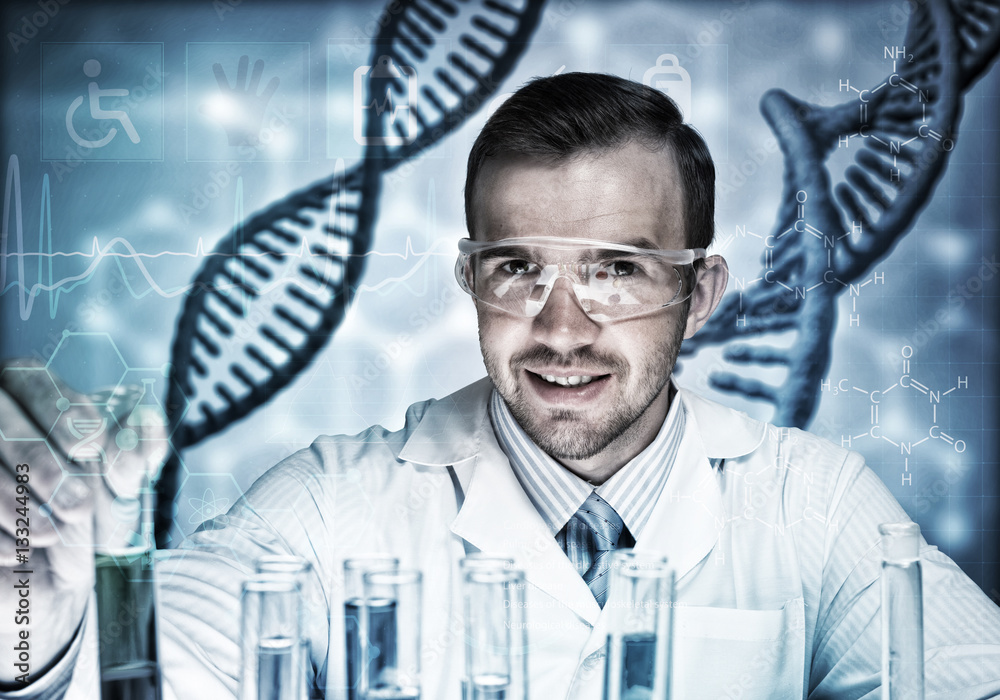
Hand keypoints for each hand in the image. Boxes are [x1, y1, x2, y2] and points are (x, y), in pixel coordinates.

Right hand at [0, 360, 166, 683]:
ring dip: (15, 501)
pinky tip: (19, 553)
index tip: (91, 446)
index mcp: (28, 399)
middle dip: (39, 462)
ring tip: (50, 535)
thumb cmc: (89, 516)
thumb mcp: (122, 484)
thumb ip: (137, 451)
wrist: (55, 574)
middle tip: (77, 504)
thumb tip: (146, 420)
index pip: (31, 378)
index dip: (59, 409)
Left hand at [210, 55, 279, 146]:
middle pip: (241, 77)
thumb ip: (212, 111)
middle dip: (243, 67)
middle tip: (245, 56)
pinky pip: (267, 93)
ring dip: (258, 72)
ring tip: (260, 62)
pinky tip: (276, 79)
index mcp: (229, 96)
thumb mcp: (222, 118)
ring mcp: (251, 97)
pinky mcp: (261, 103)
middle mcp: (240, 94)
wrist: (244, 138)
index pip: (223, 82)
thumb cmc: (230, 128)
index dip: (219, 74)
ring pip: (255, 82)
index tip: (215, 64)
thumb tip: (201, 108)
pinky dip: (271, 87)